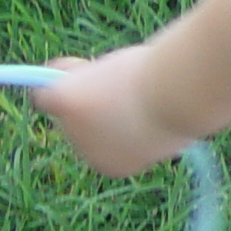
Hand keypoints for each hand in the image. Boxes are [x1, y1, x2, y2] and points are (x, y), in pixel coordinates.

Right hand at [31, 47, 189, 177]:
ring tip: (123, 73)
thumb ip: (141, 116)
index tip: (135, 99)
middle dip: (99, 96)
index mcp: (118, 163)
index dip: (117, 114)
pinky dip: (49, 81)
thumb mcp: (164, 113)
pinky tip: (74, 68)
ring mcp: (75, 131)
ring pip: (68, 98)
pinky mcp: (66, 105)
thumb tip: (121, 98)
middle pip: (84, 119)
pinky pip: (43, 95)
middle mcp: (91, 154)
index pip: (104, 136)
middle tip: (130, 77)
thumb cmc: (188, 103)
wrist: (182, 97)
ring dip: (88, 79)